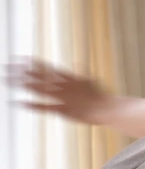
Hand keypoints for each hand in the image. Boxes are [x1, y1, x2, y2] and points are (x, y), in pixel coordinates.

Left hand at [4, 57, 125, 125]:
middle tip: (7, 67)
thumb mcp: (92, 80)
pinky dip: (31, 105)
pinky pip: (44, 107)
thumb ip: (82, 71)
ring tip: (8, 80)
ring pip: (38, 89)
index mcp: (69, 78)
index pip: (48, 68)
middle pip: (38, 77)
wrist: (109, 109)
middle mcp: (63, 86)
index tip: (22, 58)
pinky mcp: (63, 110)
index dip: (34, 63)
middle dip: (21, 72)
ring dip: (22, 84)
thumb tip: (78, 62)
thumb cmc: (101, 96)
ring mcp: (62, 97)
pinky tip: (19, 103)